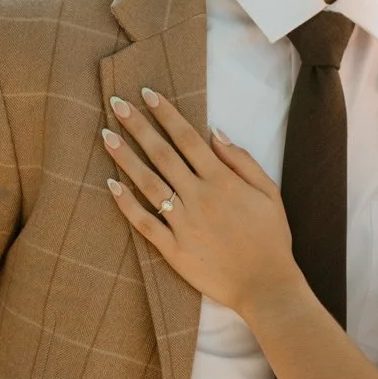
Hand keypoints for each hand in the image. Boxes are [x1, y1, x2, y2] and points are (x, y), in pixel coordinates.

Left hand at [103, 86, 299, 316]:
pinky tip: (111, 184)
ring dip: (125, 157)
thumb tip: (216, 132)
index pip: (187, 138)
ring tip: (106, 135)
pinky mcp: (173, 249)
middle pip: (162, 154)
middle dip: (138, 126)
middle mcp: (199, 197)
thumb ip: (242, 160)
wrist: (266, 285)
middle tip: (117, 103)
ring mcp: (183, 223)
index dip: (166, 114)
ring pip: (148, 183)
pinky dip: (126, 203)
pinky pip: (144, 222)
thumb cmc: (271, 238)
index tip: (147, 94)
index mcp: (222, 180)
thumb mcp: (269, 192)